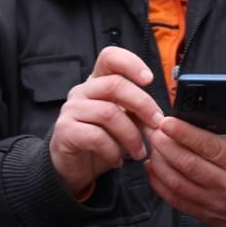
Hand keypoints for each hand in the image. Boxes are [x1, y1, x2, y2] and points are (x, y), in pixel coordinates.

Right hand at [49, 47, 163, 197]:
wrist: (73, 168)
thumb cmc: (101, 142)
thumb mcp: (124, 123)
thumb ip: (138, 114)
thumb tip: (160, 117)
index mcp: (97, 83)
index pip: (109, 57)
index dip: (131, 63)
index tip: (149, 80)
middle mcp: (82, 91)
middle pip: (115, 84)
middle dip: (142, 104)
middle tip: (157, 125)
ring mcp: (71, 110)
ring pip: (108, 113)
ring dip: (131, 135)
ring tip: (139, 152)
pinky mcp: (65, 131)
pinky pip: (96, 137)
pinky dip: (113, 150)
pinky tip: (117, 161)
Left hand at [145, 100, 225, 226]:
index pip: (210, 146)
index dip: (185, 134)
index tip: (167, 122)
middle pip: (188, 163)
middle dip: (165, 145)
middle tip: (151, 129)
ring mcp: (214, 202)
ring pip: (178, 182)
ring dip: (159, 162)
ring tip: (151, 145)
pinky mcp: (205, 215)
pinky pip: (176, 200)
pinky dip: (160, 184)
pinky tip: (153, 168)